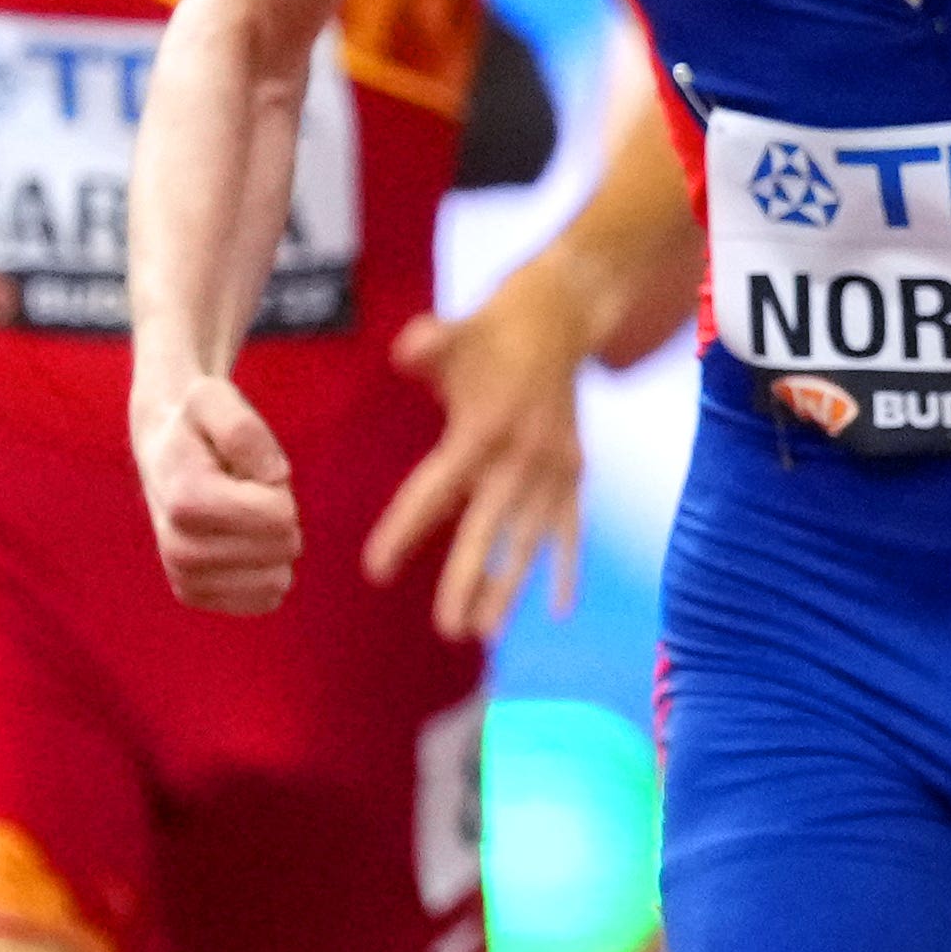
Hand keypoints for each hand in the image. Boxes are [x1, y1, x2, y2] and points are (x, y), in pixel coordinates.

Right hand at [142, 368, 304, 614]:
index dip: (278, 489)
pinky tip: (241, 543)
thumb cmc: (196, 424)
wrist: (162, 449)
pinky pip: (264, 600)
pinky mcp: (194, 594)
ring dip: (271, 544)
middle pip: (282, 549)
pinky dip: (267, 570)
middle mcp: (177, 548)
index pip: (279, 518)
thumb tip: (273, 476)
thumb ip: (244, 429)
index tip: (247, 472)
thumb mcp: (215, 399)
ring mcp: (184, 576)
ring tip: (239, 515)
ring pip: (277, 580)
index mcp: (186, 500)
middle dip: (279, 516)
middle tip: (244, 492)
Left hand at [371, 273, 595, 642]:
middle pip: (487, 531)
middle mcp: (520, 459)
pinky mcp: (574, 474)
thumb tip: (407, 352)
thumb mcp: (454, 333)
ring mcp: (553, 471)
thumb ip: (427, 345)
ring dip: (509, 588)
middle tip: (447, 627)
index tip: (377, 570)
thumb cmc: (492, 332)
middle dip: (467, 581)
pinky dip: (566, 569)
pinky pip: (570, 530)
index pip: (435, 492)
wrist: (562, 320)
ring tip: (484, 632)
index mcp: (482, 431)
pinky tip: (557, 611)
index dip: (406, 531)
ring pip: (529, 542)